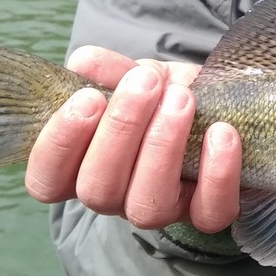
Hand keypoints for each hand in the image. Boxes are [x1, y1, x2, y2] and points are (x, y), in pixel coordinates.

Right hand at [23, 46, 241, 232]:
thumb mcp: (138, 75)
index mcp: (84, 165)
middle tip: (145, 83)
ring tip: (181, 99)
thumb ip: (111, 71)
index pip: (47, 179)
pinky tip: (222, 132)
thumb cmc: (167, 95)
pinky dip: (217, 174)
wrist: (228, 108)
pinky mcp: (208, 213)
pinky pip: (209, 213)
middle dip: (120, 131)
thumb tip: (84, 61)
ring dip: (162, 148)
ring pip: (147, 206)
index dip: (59, 145)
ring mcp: (162, 210)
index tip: (87, 97)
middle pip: (98, 189)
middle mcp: (117, 196)